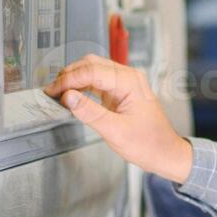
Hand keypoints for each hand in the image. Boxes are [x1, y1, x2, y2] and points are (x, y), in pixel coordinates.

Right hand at [44, 55, 192, 181]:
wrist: (165, 153)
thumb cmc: (148, 143)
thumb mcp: (115, 131)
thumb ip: (90, 112)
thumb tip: (68, 97)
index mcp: (130, 82)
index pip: (92, 70)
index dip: (69, 80)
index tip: (53, 91)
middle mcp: (128, 77)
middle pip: (91, 64)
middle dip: (69, 75)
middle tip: (51, 92)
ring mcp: (124, 83)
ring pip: (92, 70)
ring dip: (74, 79)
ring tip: (58, 94)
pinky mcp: (120, 91)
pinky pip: (97, 82)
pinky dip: (82, 86)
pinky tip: (72, 96)